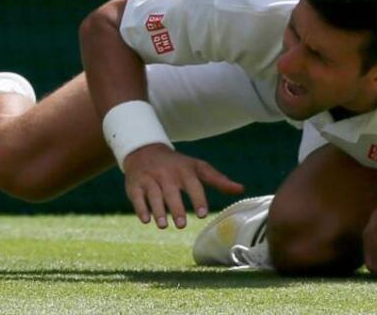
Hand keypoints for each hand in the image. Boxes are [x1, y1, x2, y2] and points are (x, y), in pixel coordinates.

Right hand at [122, 144, 243, 229]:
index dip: (198, 199)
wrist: (145, 151)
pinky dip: (141, 208)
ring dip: (158, 210)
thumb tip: (241, 189)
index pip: (193, 184)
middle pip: (171, 191)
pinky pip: (137, 196)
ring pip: (153, 195)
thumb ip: (218, 180)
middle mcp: (166, 174)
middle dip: (176, 208)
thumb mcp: (198, 168)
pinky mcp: (135, 184)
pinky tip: (146, 220)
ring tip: (163, 226)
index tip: (203, 214)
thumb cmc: (178, 165)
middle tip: (182, 225)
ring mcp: (149, 178)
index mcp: (184, 170)